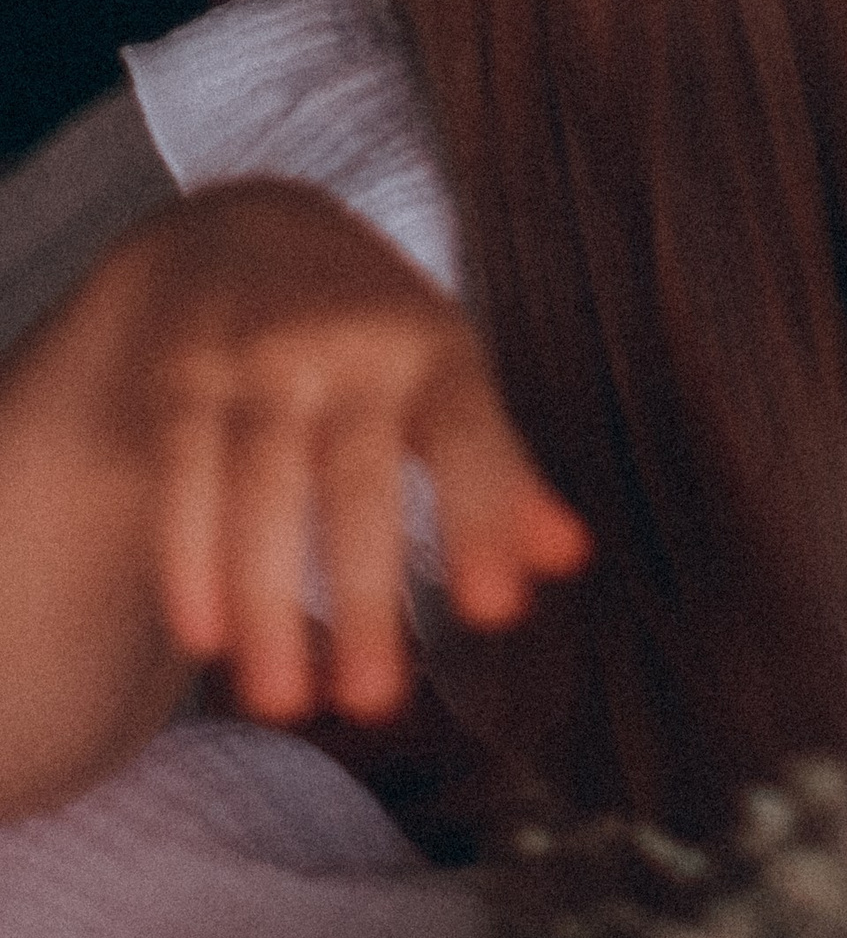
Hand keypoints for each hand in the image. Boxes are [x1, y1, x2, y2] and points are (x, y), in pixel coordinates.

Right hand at [110, 180, 588, 727]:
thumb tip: (572, 557)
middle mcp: (347, 345)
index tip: (498, 613)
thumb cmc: (372, 334)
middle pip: (354, 478)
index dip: (484, 518)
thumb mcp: (446, 378)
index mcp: (433, 348)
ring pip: (258, 487)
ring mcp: (257, 358)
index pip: (468, 434)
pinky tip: (205, 640)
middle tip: (372, 704)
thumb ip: (502, 472)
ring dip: (267, 599)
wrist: (244, 232)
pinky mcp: (182, 380)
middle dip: (364, 591)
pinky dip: (189, 558)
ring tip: (284, 703)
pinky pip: (182, 476)